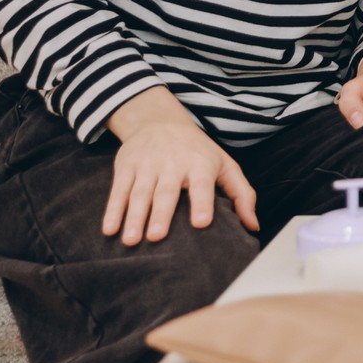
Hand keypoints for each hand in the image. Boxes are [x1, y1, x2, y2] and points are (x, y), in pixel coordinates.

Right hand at [103, 85, 258, 245]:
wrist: (160, 121)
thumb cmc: (198, 152)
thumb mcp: (225, 166)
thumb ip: (242, 195)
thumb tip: (254, 226)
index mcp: (200, 164)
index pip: (202, 184)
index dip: (202, 202)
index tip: (202, 223)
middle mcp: (173, 164)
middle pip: (166, 192)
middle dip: (161, 214)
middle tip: (157, 237)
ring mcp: (147, 165)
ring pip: (140, 193)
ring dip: (134, 217)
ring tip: (131, 240)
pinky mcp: (126, 166)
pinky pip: (118, 190)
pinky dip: (112, 209)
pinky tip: (109, 229)